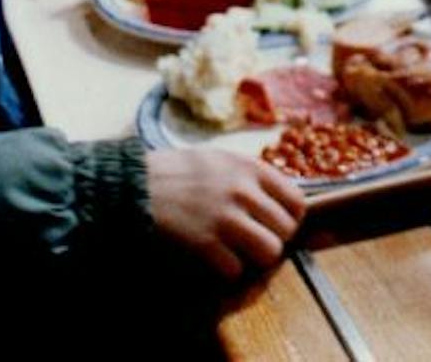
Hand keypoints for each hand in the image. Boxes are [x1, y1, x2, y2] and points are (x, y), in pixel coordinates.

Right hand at [146, 149, 306, 281]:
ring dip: (256, 258)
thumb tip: (280, 201)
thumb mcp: (219, 159)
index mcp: (249, 168)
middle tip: (255, 242)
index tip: (276, 225)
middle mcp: (242, 191)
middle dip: (273, 239)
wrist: (134, 186)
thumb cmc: (177, 173)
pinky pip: (236, 269)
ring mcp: (225, 217)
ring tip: (239, 253)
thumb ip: (250, 176)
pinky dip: (227, 270)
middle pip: (286, 229)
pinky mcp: (205, 243)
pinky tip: (214, 260)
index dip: (289, 218)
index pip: (296, 200)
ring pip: (269, 251)